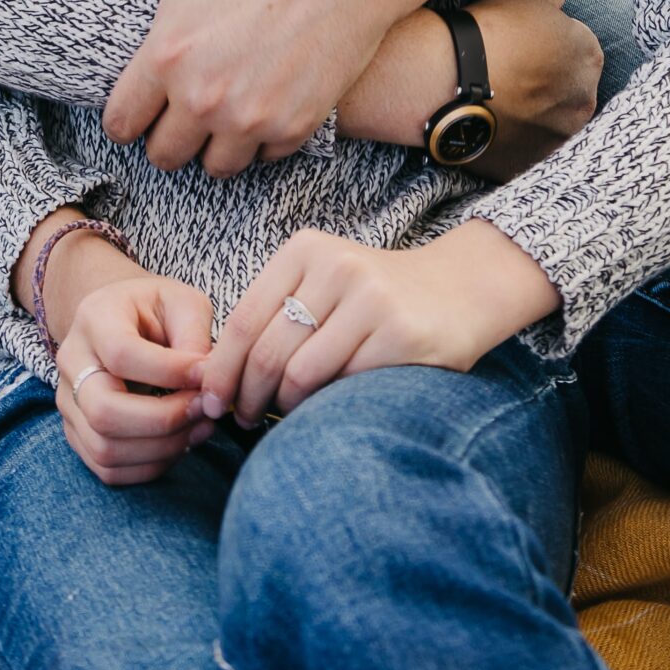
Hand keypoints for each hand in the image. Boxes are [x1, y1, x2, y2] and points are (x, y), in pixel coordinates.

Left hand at [46, 0, 494, 178]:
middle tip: (186, 102)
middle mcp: (204, 97)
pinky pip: (265, 157)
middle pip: (164, 156)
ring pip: (215, 167)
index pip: (121, 124)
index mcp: (166, 55)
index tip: (144, 96)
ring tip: (225, 107)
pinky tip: (267, 100)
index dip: (128, 112)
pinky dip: (263, 138)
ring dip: (216, 143)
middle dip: (170, 132)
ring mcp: (253, 118)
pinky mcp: (296, 127)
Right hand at [53, 271, 216, 488]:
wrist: (122, 322)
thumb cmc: (156, 311)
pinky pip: (108, 469)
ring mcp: (69, 403)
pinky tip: (181, 442)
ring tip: (200, 426)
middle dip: (164, 420)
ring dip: (162, 448)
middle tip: (204, 408)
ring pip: (105, 448)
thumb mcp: (182, 302)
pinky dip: (150, 465)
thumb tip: (205, 380)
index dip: (169, 373)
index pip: (121, 354)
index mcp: (95, 317)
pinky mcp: (77, 435)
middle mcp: (72, 362)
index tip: (206, 375)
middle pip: (104, 411)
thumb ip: (194, 334)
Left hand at [197, 222, 559, 426]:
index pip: (243, 317)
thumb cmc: (376, 296)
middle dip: (245, 396)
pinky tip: (320, 414)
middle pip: (266, 350)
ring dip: (281, 409)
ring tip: (278, 419)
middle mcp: (336, 266)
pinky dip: (322, 410)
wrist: (460, 288)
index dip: (220, 367)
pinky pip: (342, 387)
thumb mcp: (324, 283)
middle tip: (241, 420)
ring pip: (299, 374)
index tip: (209, 400)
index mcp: (306, 249)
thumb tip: (216, 376)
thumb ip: (276, 316)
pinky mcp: (400, 335)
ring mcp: (370, 299)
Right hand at [335, 0, 602, 175]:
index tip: (523, 39)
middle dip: (546, 80)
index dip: (549, 41)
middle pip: (568, 88)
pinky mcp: (525, 165)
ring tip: (494, 95)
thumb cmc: (490, 29)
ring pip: (548, 121)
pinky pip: (521, 148)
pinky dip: (509, 137)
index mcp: (589, 58)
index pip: (579, 47)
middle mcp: (583, 103)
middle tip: (508, 67)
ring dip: (531, 111)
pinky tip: (486, 119)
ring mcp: (555, 140)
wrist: (448, 79)